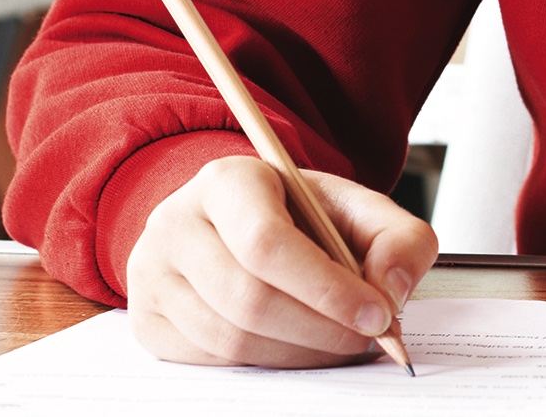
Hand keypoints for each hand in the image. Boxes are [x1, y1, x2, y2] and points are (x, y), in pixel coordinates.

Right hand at [126, 154, 435, 367]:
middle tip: (366, 339)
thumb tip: (393, 290)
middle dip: (320, 330)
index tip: (378, 315)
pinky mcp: (147, 320)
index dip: (326, 289)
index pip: (267, 244)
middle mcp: (176, 223)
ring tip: (337, 344)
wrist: (228, 222)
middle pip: (248, 299)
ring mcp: (152, 274)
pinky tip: (296, 348)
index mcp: (226, 180)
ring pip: (230, 340)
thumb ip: (398, 237)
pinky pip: (210, 362)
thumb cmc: (294, 216)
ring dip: (298, 355)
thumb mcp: (352, 208)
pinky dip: (265, 365)